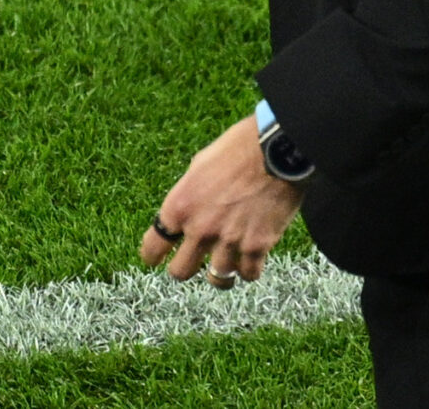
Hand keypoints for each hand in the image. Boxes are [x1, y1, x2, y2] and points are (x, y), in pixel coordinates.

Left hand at [139, 115, 305, 284]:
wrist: (276, 150)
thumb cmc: (238, 148)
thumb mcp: (200, 165)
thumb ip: (191, 193)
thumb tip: (190, 207)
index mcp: (180, 206)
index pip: (153, 246)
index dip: (152, 255)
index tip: (155, 259)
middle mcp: (200, 228)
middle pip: (180, 271)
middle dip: (185, 268)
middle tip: (192, 263)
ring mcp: (228, 241)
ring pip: (217, 278)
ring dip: (220, 273)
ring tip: (226, 267)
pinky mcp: (257, 246)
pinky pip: (248, 274)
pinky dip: (248, 270)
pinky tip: (250, 262)